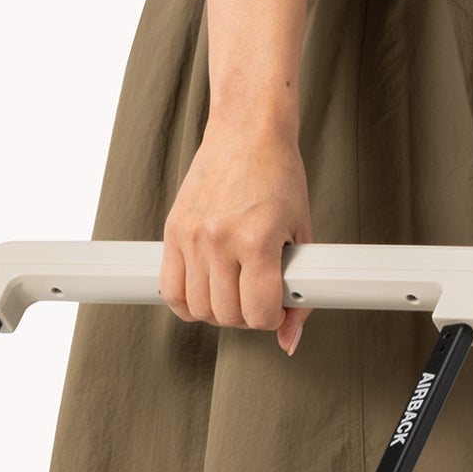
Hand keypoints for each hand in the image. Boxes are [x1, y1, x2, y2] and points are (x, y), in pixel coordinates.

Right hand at [160, 110, 312, 351]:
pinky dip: (187, 302)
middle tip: (256, 297)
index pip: (258, 313)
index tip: (276, 308)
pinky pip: (170, 291)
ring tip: (232, 290)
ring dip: (217, 311)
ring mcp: (192, 236)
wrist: (247, 130)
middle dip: (246, 316)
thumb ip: (299, 291)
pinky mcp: (174, 231)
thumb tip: (289, 341)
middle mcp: (220, 239)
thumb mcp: (301, 232)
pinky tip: (205, 289)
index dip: (272, 319)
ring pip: (198, 309)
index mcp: (257, 239)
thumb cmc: (278, 175)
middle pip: (226, 315)